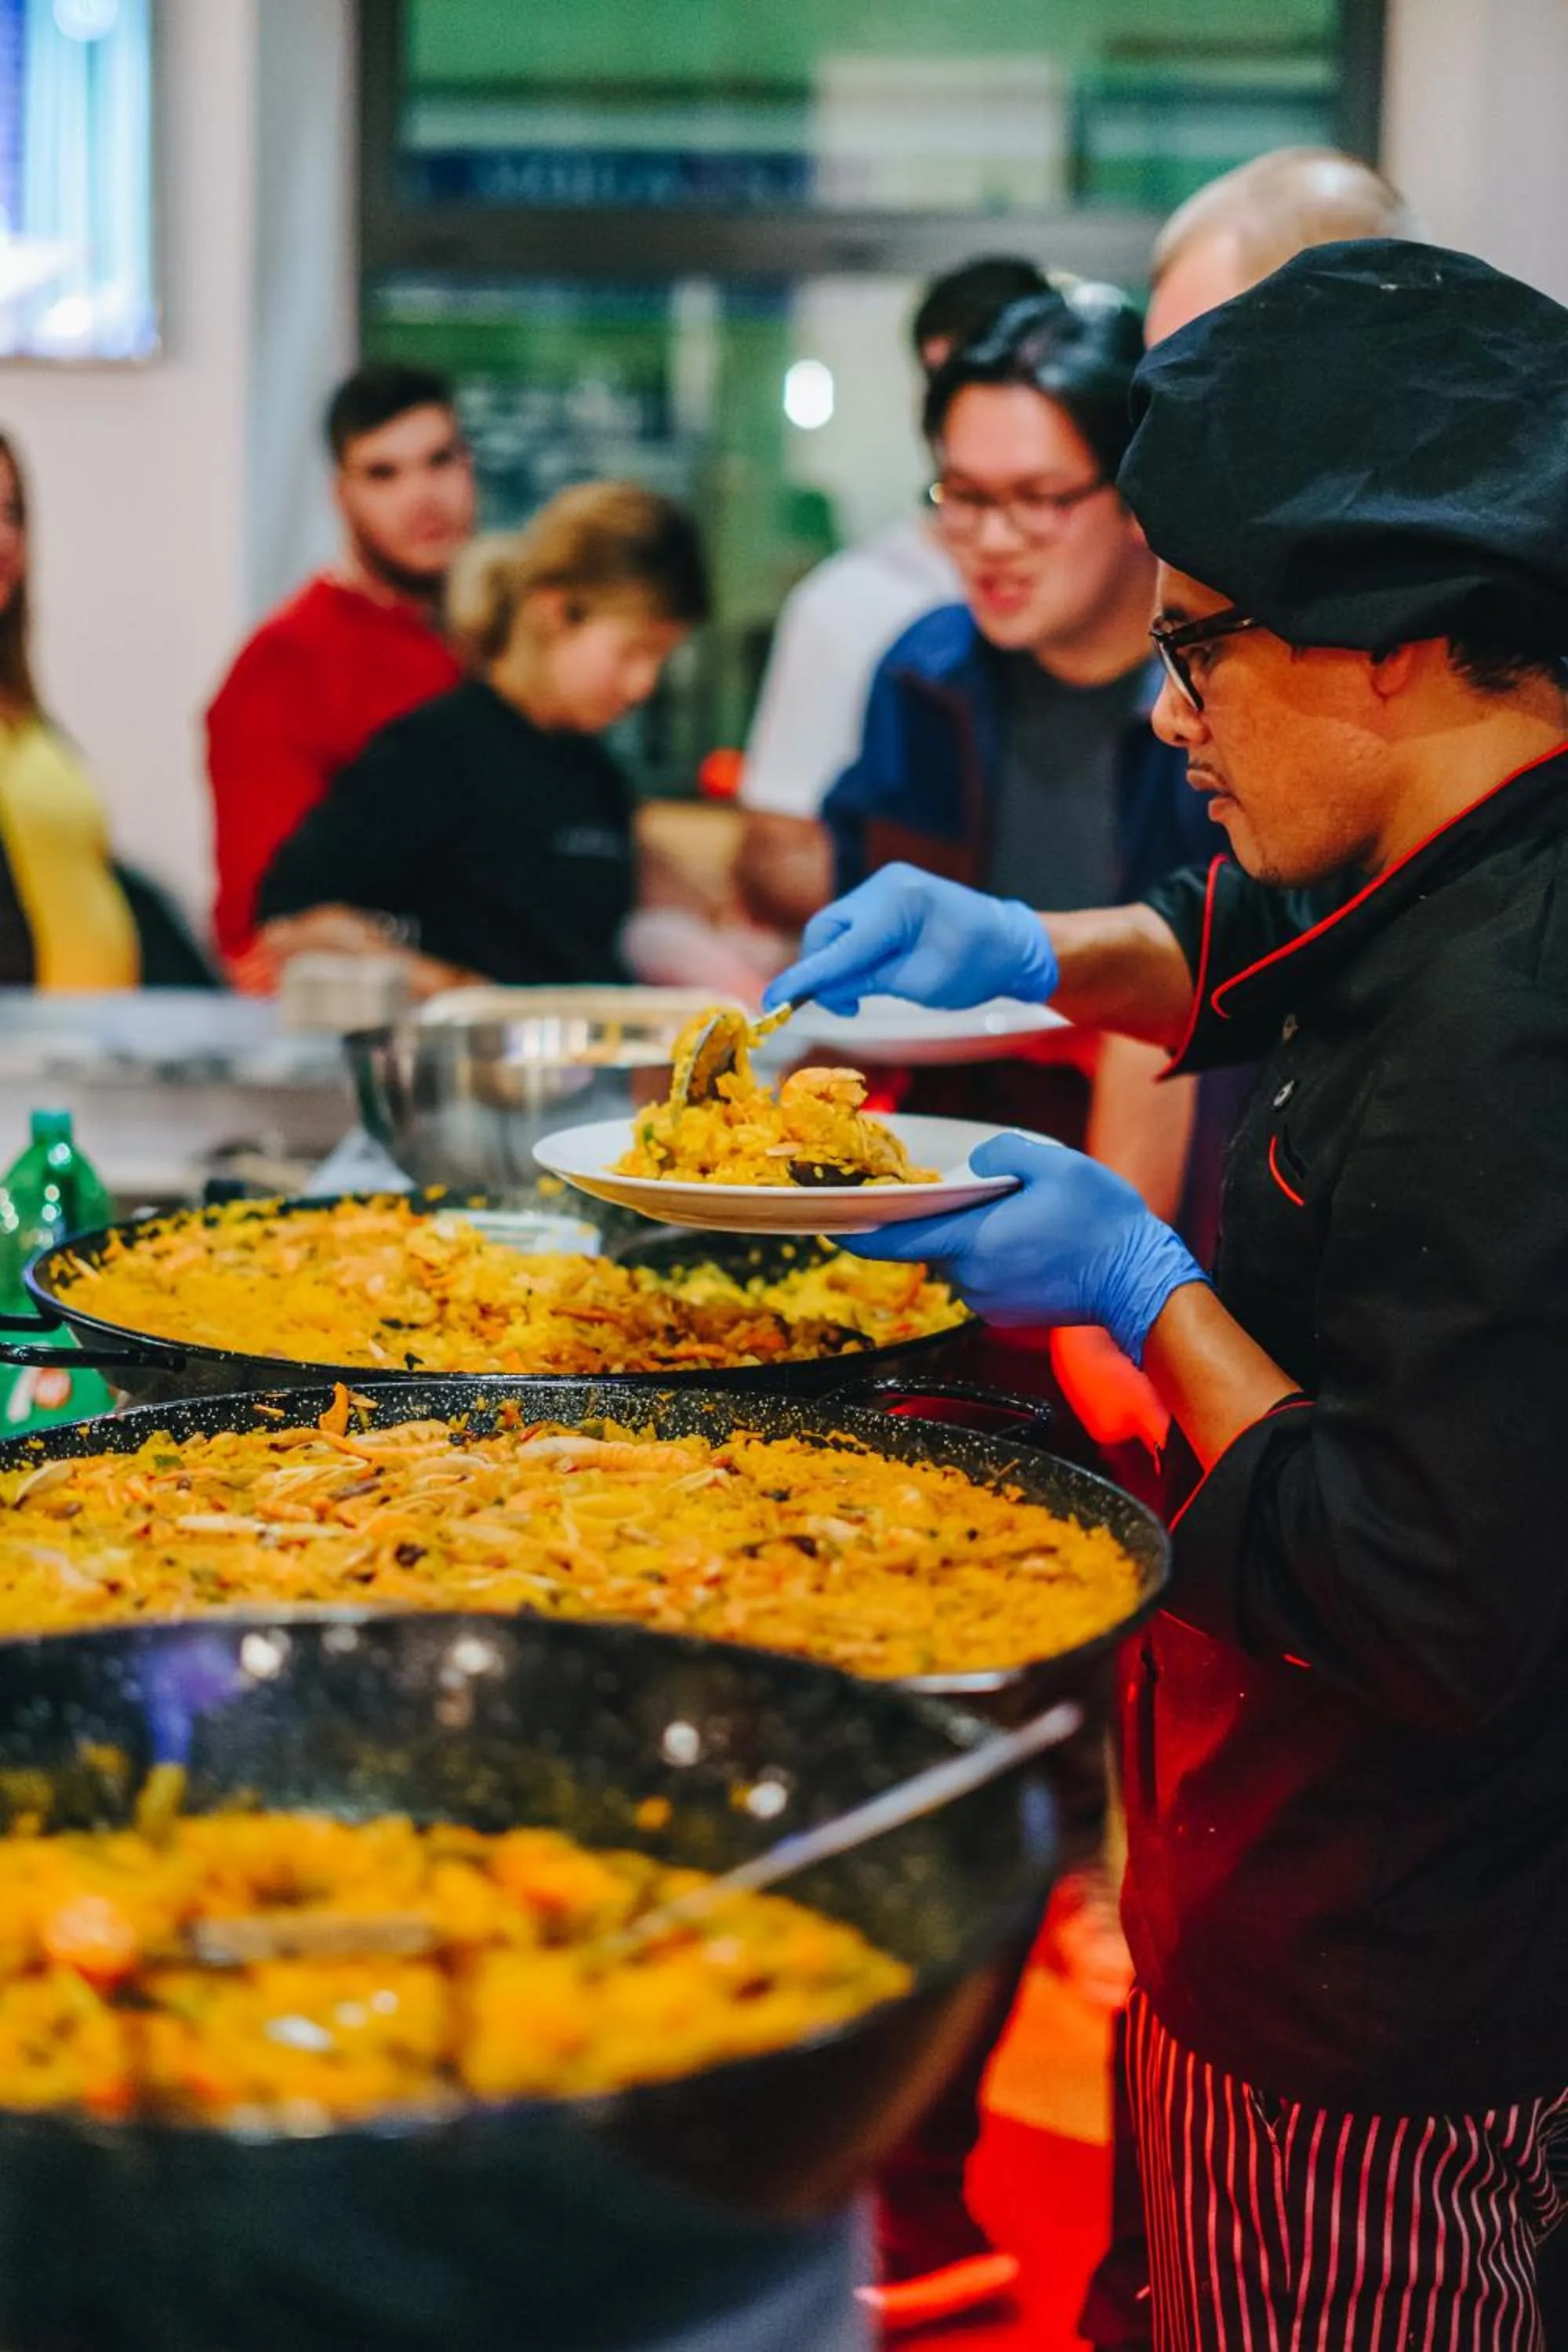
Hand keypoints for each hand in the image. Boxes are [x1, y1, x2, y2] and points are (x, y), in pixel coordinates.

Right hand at [763, 864, 1056, 1015]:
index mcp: (899, 905)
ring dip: (838, 964)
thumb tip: (824, 988)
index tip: (772, 1002)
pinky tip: (870, 974)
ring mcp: (884, 887)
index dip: (805, 977)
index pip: (839, 947)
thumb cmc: (978, 965)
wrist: (1012, 941)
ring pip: (835, 931)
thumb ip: (870, 982)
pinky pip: (851, 927)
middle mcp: (885, 886)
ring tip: (864, 994)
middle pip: (826, 932)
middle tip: (848, 1007)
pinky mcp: (884, 897)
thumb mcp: (923, 984)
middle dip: (824, 972)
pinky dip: (851, 954)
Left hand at [844, 1131, 1206, 1363]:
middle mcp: (973, 1278)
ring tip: (1016, 1217)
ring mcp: (989, 1301)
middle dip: (941, 1220)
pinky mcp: (1006, 1314)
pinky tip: (1027, 1242)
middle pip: (932, 1245)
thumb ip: (1002, 1152)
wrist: (1139, 1280)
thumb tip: (976, 1162)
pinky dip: (991, 1258)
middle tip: (977, 1194)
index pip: (898, 1241)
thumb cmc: (1101, 1220)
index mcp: (975, 1241)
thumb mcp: (1054, 1162)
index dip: (863, 1232)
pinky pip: (980, 1278)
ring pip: (957, 1261)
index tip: (834, 1223)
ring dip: (970, 1239)